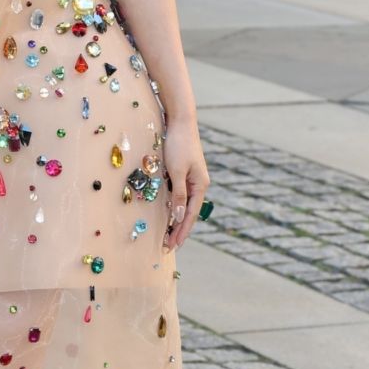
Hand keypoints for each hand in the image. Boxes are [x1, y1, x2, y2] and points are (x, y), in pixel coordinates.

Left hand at [163, 121, 209, 252]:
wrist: (180, 121)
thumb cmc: (178, 145)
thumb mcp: (176, 171)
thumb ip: (178, 195)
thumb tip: (178, 217)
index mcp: (200, 186)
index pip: (190, 215)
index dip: (182, 232)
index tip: (173, 246)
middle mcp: (199, 184)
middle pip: (188, 213)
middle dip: (179, 230)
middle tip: (168, 246)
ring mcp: (192, 178)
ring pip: (184, 205)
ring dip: (176, 220)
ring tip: (168, 235)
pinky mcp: (184, 172)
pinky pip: (179, 195)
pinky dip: (174, 207)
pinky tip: (168, 214)